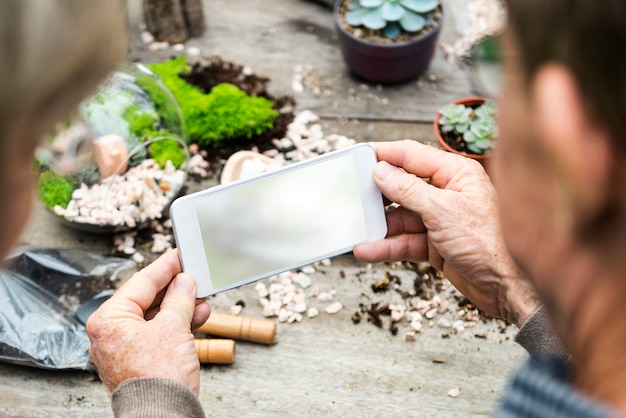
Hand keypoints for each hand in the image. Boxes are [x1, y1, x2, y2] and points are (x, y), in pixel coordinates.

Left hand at [86, 249, 210, 394]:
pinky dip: (177, 325)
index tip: (179, 255)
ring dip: (181, 307)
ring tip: (201, 298)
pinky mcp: (140, 361)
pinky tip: (197, 316)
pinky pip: (159, 334)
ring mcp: (125, 348)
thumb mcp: (174, 327)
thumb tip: (185, 282)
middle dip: (176, 290)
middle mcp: (112, 333)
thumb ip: (179, 299)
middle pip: (147, 300)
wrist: (163, 415)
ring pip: (156, 317)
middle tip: (194, 276)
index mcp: (109, 320)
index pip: (140, 283)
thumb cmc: (159, 377)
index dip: (164, 267)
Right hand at [353, 140, 539, 326]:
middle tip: (351, 196)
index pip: (412, 155)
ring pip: (400, 218)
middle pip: (402, 187)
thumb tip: (381, 171)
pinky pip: (404, 241)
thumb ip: (409, 190)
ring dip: (378, 227)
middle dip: (377, 195)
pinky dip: (386, 247)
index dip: (384, 154)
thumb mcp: (443, 211)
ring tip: (356, 230)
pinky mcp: (435, 245)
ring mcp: (440, 220)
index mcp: (456, 174)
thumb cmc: (491, 243)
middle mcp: (447, 194)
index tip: (359, 156)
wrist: (510, 288)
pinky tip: (368, 250)